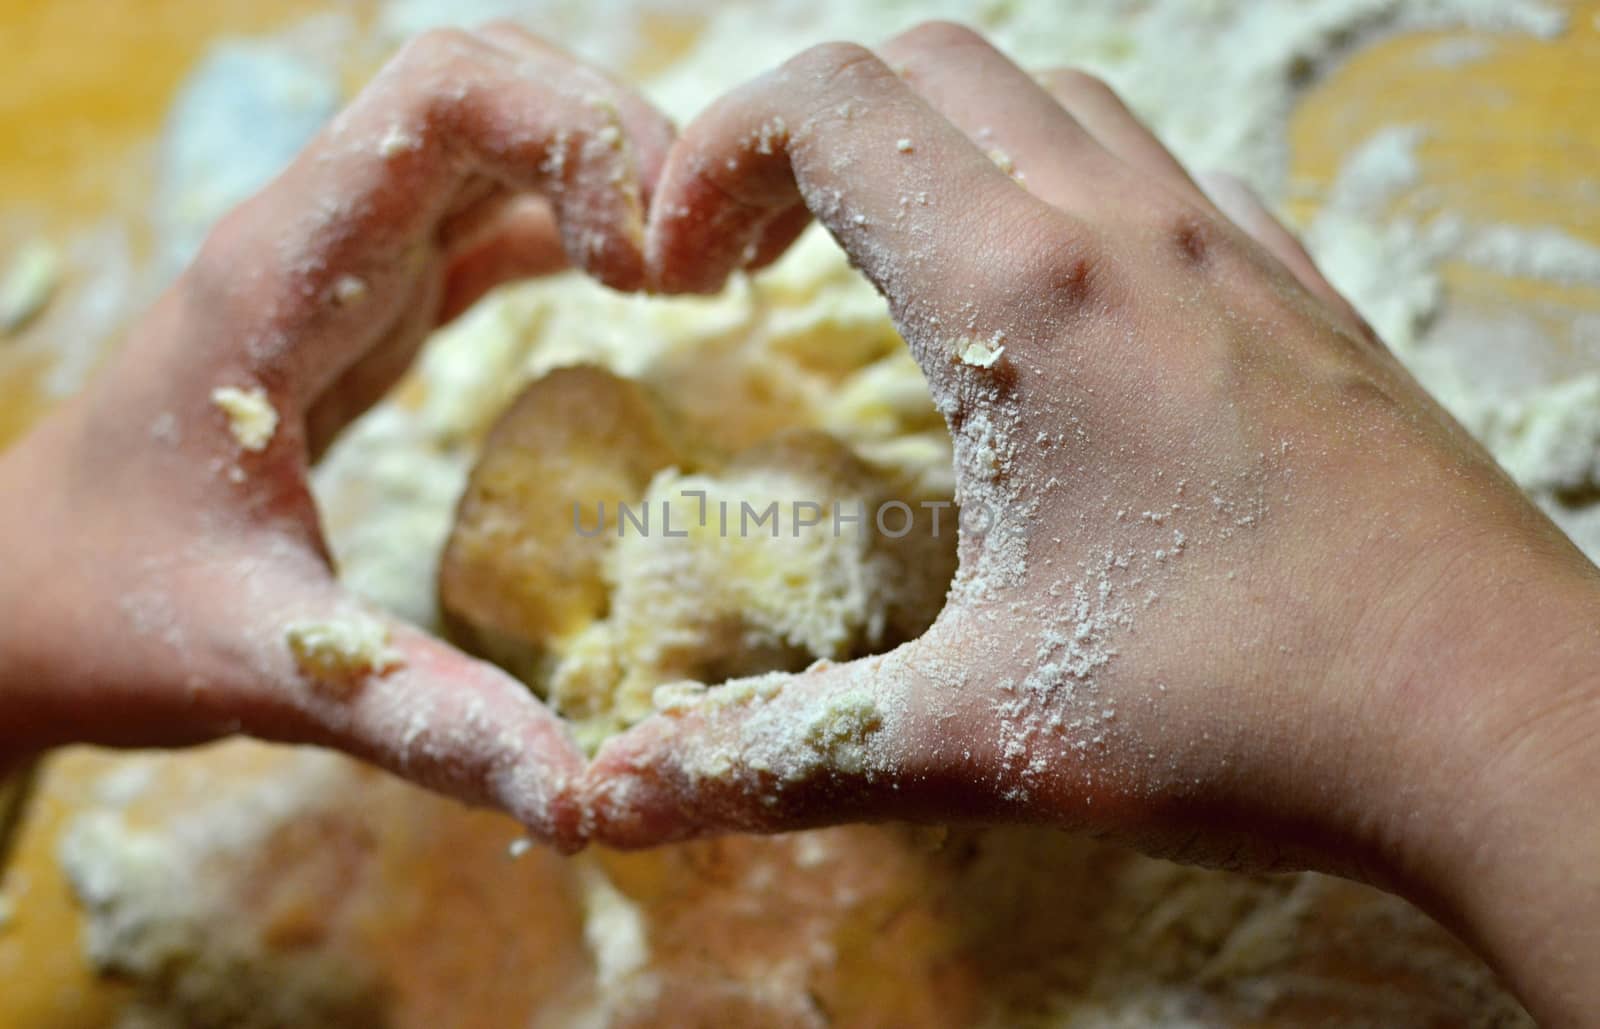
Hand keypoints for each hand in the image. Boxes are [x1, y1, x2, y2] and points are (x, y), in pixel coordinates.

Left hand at [0, 24, 673, 847]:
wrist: (11, 603)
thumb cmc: (111, 618)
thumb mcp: (264, 670)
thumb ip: (423, 718)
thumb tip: (589, 795)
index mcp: (281, 278)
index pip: (442, 101)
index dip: (579, 134)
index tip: (653, 267)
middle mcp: (312, 237)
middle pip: (480, 83)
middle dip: (615, 136)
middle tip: (703, 264)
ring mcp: (338, 261)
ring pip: (487, 129)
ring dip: (601, 166)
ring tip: (694, 269)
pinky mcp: (363, 304)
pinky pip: (483, 212)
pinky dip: (571, 218)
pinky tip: (637, 286)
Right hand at [583, 24, 1599, 1021]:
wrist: (1508, 722)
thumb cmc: (1245, 712)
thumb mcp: (978, 736)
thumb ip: (774, 756)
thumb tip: (608, 804)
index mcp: (1027, 294)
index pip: (830, 107)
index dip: (714, 155)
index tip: (676, 266)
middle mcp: (1131, 228)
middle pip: (930, 67)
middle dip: (809, 133)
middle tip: (759, 258)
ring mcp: (1232, 246)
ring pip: (1052, 94)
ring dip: (940, 143)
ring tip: (888, 263)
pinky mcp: (1302, 291)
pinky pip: (1157, 167)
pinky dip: (1062, 183)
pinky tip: (1057, 306)